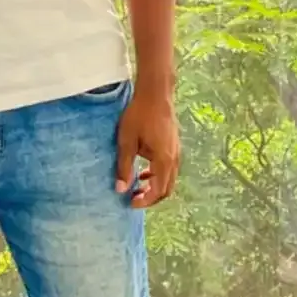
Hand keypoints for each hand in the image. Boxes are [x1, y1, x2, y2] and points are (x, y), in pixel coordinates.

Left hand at [115, 88, 179, 208]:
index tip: (130, 203)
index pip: (158, 191)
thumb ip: (124, 167)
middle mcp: (174, 159)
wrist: (155, 93)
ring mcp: (176, 152)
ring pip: (169, 179)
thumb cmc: (139, 115)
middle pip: (167, 189)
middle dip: (150, 197)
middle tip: (133, 198)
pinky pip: (168, 168)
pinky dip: (157, 175)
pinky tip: (143, 171)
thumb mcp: (127, 142)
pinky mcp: (174, 146)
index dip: (145, 201)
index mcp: (163, 160)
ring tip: (136, 187)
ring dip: (154, 186)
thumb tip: (120, 189)